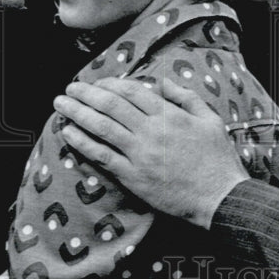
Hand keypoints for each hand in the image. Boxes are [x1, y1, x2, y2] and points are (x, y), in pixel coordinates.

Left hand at [53, 76, 249, 227]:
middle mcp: (150, 132)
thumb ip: (186, 97)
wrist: (218, 197)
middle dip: (86, 94)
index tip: (97, 83)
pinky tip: (69, 132)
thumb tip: (164, 81)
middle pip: (111, 105)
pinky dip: (83, 142)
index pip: (132, 91)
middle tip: (70, 88)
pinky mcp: (133, 177)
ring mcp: (139, 155)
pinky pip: (102, 156)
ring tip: (60, 104)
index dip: (110, 84)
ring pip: (101, 128)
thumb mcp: (210, 119)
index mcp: (169, 115)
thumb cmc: (217, 158)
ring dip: (78, 113)